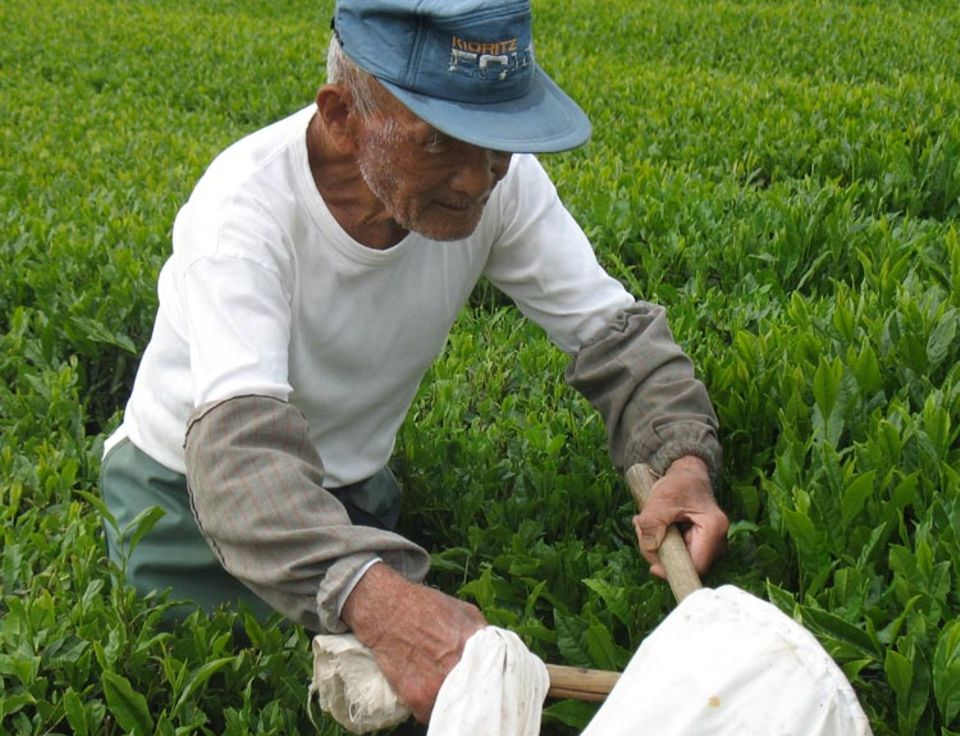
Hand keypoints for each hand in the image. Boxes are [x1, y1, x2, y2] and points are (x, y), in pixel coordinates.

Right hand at [341, 562, 485, 722]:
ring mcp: (439, 686)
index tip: (489, 685)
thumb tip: (497, 653)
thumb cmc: (426, 607)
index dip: (493, 682)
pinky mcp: (418, 698)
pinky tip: (428, 694)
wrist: (387, 611)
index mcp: (476, 647)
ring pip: (455, 708)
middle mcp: (459, 668)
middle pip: (477, 695)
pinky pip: (432, 715)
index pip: (496, 677)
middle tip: (466, 689)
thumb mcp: (465, 611)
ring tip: (445, 690)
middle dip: (473, 692)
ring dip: (452, 702)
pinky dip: (431, 709)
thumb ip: (484, 634)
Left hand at [632, 455, 728, 577]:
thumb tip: (649, 547)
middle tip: (641, 530)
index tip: (653, 567)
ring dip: (656, 545)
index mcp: (713, 528)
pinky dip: (660, 541)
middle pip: (686, 562)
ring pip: (679, 558)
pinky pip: (678, 552)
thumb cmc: (679, 483)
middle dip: (659, 552)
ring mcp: (709, 543)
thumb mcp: (662, 499)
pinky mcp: (698, 543)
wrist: (686, 474)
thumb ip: (653, 522)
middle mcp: (717, 539)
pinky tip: (652, 525)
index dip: (674, 570)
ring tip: (643, 523)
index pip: (697, 564)